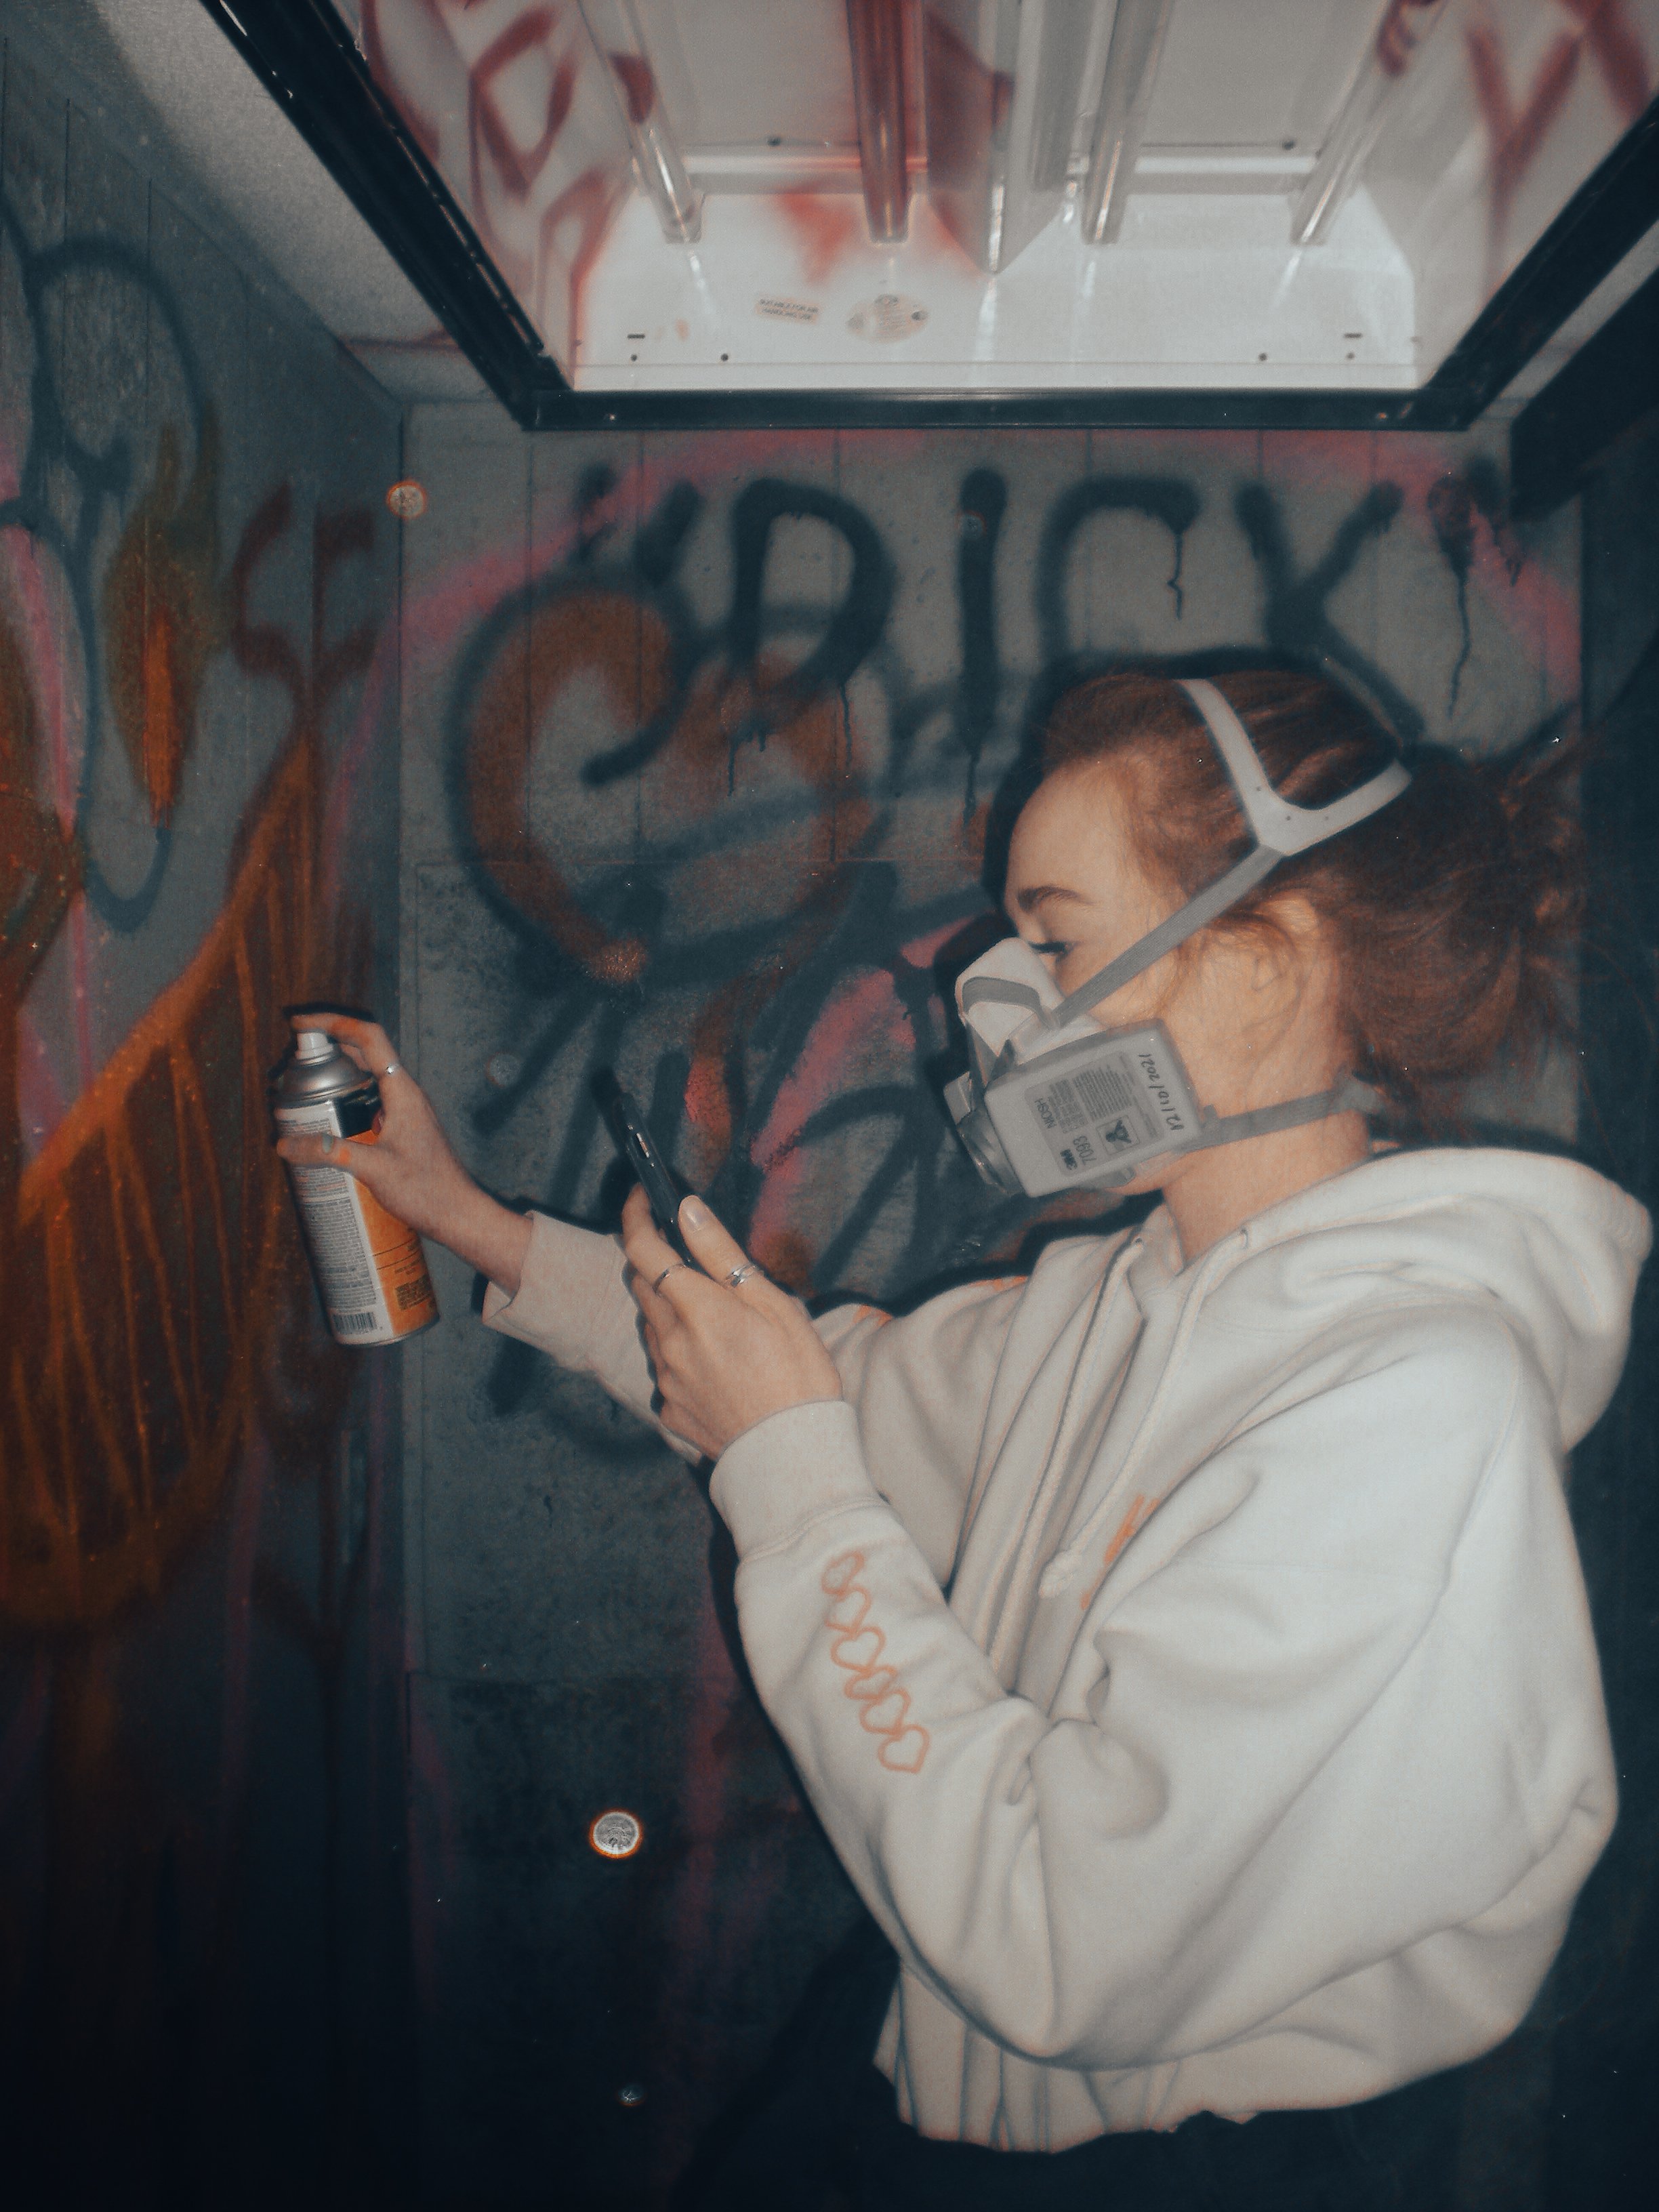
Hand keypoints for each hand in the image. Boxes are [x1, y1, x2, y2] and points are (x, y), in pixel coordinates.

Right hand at [273, 1013, 530, 1292]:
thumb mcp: (373, 1169)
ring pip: (366, 1077)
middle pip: (364, 1053)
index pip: (368, 1038)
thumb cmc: (425, 1190)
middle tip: (292, 1061)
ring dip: (335, 1074)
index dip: (333, 1023)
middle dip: (327, 1048)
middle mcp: (404, 1093)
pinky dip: (345, 1098)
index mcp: (402, 1091)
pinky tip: (325, 1118)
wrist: (457, 1213)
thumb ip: (330, 1154)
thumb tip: (285, 1144)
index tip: (300, 1025)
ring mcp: (404, 1109)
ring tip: (301, 1088)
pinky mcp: (401, 1126)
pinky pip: (369, 1100)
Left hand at [622, 1185, 840, 1458]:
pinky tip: (717, 1366)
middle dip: (656, 1261)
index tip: (642, 1195)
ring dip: (669, 1309)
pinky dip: (680, 1353)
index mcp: (697, 1309)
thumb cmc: (799, 1374)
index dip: (636, 1215)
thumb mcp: (774, 1304)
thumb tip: (686, 1209)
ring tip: (716, 1322)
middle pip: (642, 1284)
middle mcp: (670, 1341)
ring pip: (652, 1326)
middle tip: (690, 1259)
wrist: (794, 1457)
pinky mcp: (669, 1408)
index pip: (644, 1249)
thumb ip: (722, 1255)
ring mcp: (666, 1378)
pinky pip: (665, 1367)